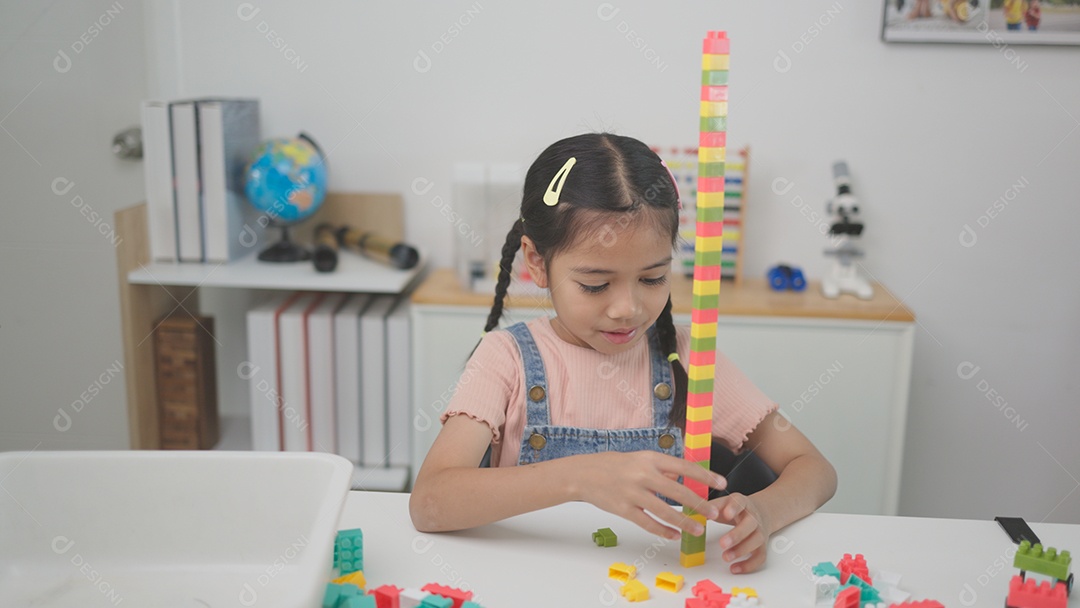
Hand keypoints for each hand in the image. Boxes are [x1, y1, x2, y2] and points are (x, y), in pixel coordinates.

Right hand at [570, 451, 726, 540]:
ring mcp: (633, 493)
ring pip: (665, 511)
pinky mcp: (623, 510)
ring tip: (698, 529)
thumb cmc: (612, 465)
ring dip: (685, 522)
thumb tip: (683, 477)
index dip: (705, 476)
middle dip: (700, 504)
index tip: (722, 483)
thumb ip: (661, 467)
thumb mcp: (639, 458)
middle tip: (715, 514)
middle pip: (679, 491)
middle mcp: (643, 475)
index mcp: (650, 458)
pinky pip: (648, 523)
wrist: (583, 474)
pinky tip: (674, 535)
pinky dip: (663, 531)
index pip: (684, 466)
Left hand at [710, 492, 770, 573]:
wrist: (759, 512)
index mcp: (742, 503)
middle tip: (723, 543)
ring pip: (756, 541)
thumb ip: (710, 507)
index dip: (734, 508)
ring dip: (741, 550)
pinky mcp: (762, 545)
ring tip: (726, 557)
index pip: (740, 503)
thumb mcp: (723, 503)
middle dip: (736, 535)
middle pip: (750, 524)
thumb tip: (693, 513)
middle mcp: (753, 517)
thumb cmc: (736, 509)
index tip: (726, 514)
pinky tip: (735, 568)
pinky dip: (749, 564)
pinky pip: (760, 556)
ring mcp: (759, 531)